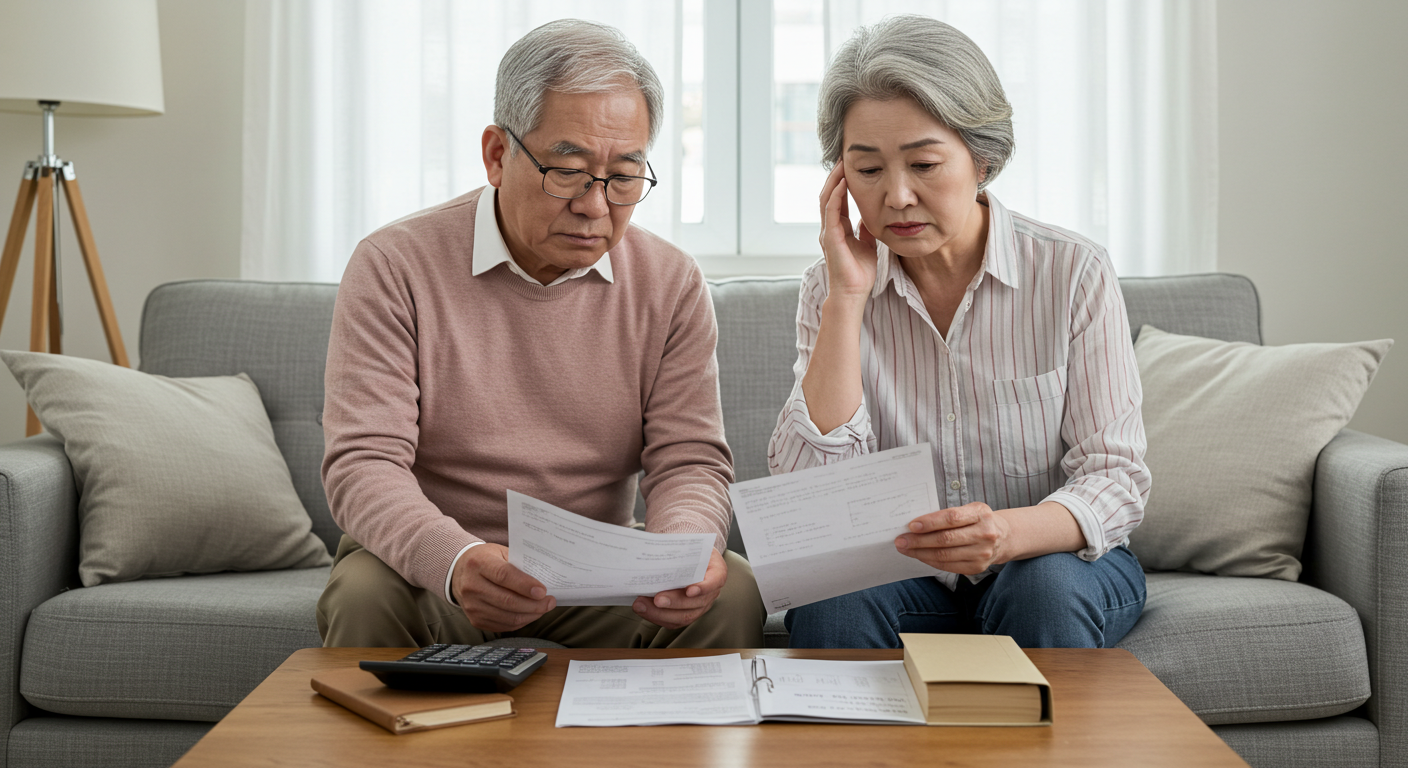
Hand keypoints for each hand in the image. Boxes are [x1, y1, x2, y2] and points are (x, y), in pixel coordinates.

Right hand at [451, 543, 555, 632]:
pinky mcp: (475, 620)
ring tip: (543, 608)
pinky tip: (530, 614)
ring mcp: (472, 605)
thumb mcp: (500, 552)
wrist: (460, 572)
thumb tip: (544, 580)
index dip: (525, 585)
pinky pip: (503, 626)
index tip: (543, 591)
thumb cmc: (486, 559)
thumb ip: (519, 564)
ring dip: (530, 615)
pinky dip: (521, 622)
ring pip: (507, 617)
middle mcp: (472, 586)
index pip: (503, 576)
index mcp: (479, 563)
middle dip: (534, 605)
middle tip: (550, 602)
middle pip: (507, 601)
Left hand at [632, 548, 727, 629]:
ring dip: (660, 613)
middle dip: (674, 602)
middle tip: (657, 599)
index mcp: (716, 571)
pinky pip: (673, 621)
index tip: (689, 590)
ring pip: (684, 616)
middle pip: (696, 603)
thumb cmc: (689, 551)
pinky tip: (643, 609)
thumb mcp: (689, 545)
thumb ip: (679, 550)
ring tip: (641, 604)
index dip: (704, 587)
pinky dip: (657, 617)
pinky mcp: (687, 614)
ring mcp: (700, 605)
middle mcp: (711, 592)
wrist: (689, 558)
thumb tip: (655, 554)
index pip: (715, 580)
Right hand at [818, 163, 878, 300]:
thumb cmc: (860, 273)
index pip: (837, 199)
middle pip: (829, 195)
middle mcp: (830, 228)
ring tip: (841, 164)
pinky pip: (830, 213)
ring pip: (826, 200)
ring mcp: (828, 233)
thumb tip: (871, 216)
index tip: (850, 165)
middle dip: (835, 175)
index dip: (842, 182)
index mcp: (838, 229)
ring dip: (833, 181)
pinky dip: (835, 196)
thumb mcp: (868, 245)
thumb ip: (866, 230)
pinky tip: (843, 183)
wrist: (854, 293)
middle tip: (843, 157)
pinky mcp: (830, 239)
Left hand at [895, 502, 1010, 574]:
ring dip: (920, 553)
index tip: (911, 525)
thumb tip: (916, 524)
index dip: (930, 522)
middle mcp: (984, 534)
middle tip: (901, 540)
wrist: (1003, 537)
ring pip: (945, 555)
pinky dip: (930, 561)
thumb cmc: (978, 520)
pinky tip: (919, 556)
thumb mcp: (970, 509)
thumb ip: (948, 515)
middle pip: (946, 539)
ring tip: (905, 548)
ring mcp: (982, 553)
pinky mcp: (977, 567)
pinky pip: (948, 566)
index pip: (951, 518)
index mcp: (980, 513)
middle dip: (919, 540)